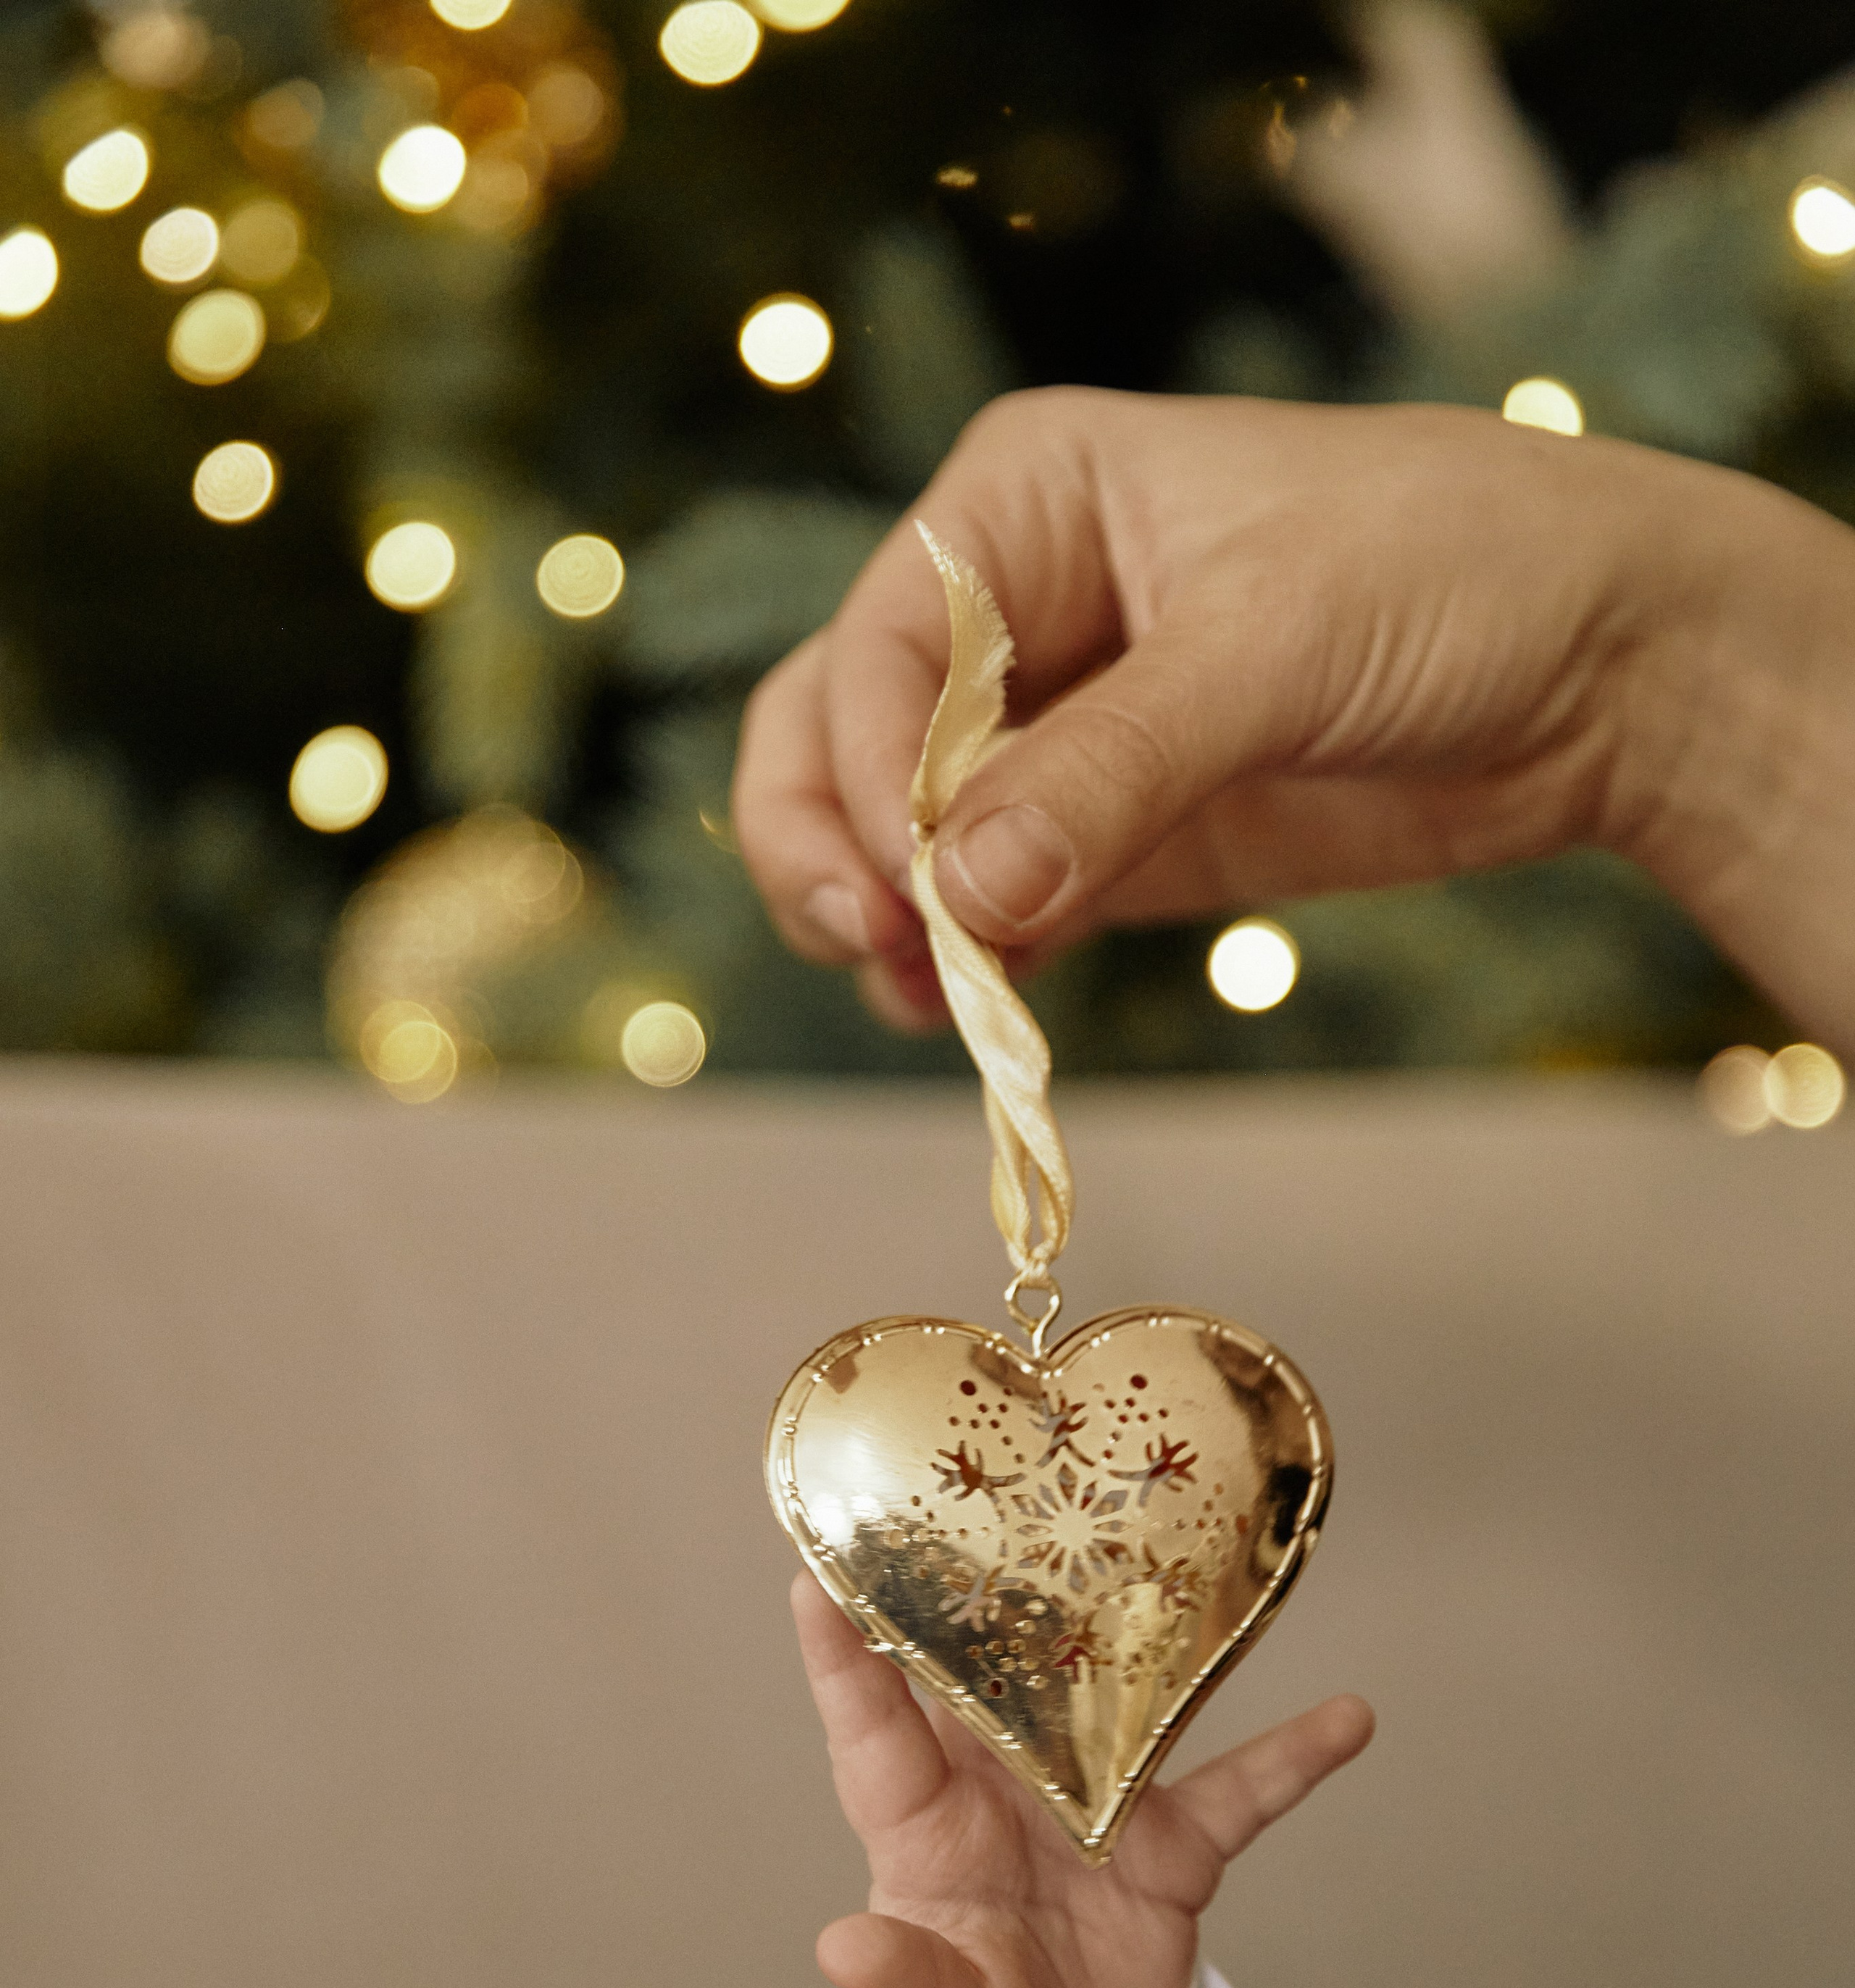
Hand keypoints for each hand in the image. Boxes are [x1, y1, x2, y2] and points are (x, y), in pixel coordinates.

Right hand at [733, 390, 1854, 1054]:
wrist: (1606, 666)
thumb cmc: (1459, 571)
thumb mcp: (1279, 647)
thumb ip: (1115, 769)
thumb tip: (961, 895)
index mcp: (1027, 500)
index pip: (880, 646)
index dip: (873, 773)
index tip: (916, 886)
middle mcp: (1012, 609)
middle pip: (836, 732)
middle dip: (833, 846)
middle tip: (884, 952)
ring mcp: (1054, 731)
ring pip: (888, 829)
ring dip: (878, 921)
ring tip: (929, 1004)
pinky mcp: (1108, 835)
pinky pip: (985, 902)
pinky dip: (960, 962)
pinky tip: (976, 1014)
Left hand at [792, 1570, 1372, 1987]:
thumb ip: (900, 1982)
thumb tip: (841, 1951)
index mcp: (925, 1824)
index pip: (874, 1721)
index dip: (844, 1647)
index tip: (815, 1568)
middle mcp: (1005, 1787)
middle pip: (997, 1672)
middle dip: (996, 1590)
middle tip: (1001, 1496)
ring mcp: (1096, 1808)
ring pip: (1123, 1703)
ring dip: (1153, 1644)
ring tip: (1187, 1553)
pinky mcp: (1172, 1848)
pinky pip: (1241, 1791)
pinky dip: (1293, 1757)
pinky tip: (1347, 1717)